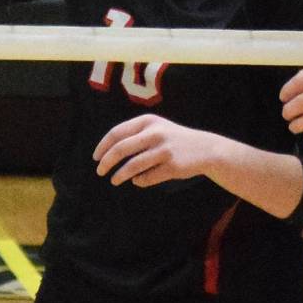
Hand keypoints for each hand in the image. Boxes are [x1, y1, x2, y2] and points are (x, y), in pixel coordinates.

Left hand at [93, 114, 218, 186]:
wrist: (206, 149)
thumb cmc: (175, 140)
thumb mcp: (157, 128)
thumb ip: (134, 135)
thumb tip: (106, 153)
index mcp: (149, 121)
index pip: (117, 133)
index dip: (102, 146)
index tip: (96, 157)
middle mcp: (156, 133)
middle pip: (121, 149)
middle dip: (106, 162)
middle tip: (100, 171)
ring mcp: (164, 150)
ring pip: (132, 166)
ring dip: (119, 176)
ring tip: (115, 180)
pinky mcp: (172, 166)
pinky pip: (147, 178)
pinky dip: (139, 181)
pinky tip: (139, 180)